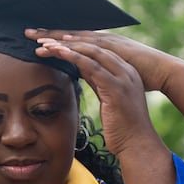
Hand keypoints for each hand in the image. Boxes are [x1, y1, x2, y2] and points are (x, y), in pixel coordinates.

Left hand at [29, 34, 162, 157]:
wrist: (139, 145)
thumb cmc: (124, 127)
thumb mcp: (109, 99)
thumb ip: (99, 82)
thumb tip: (83, 70)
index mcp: (126, 72)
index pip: (98, 51)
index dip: (75, 45)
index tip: (54, 42)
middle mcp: (126, 70)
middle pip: (93, 47)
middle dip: (67, 41)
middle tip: (43, 38)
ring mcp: (123, 77)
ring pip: (91, 53)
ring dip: (66, 47)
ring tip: (45, 44)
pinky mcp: (116, 87)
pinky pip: (92, 66)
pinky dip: (74, 57)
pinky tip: (58, 52)